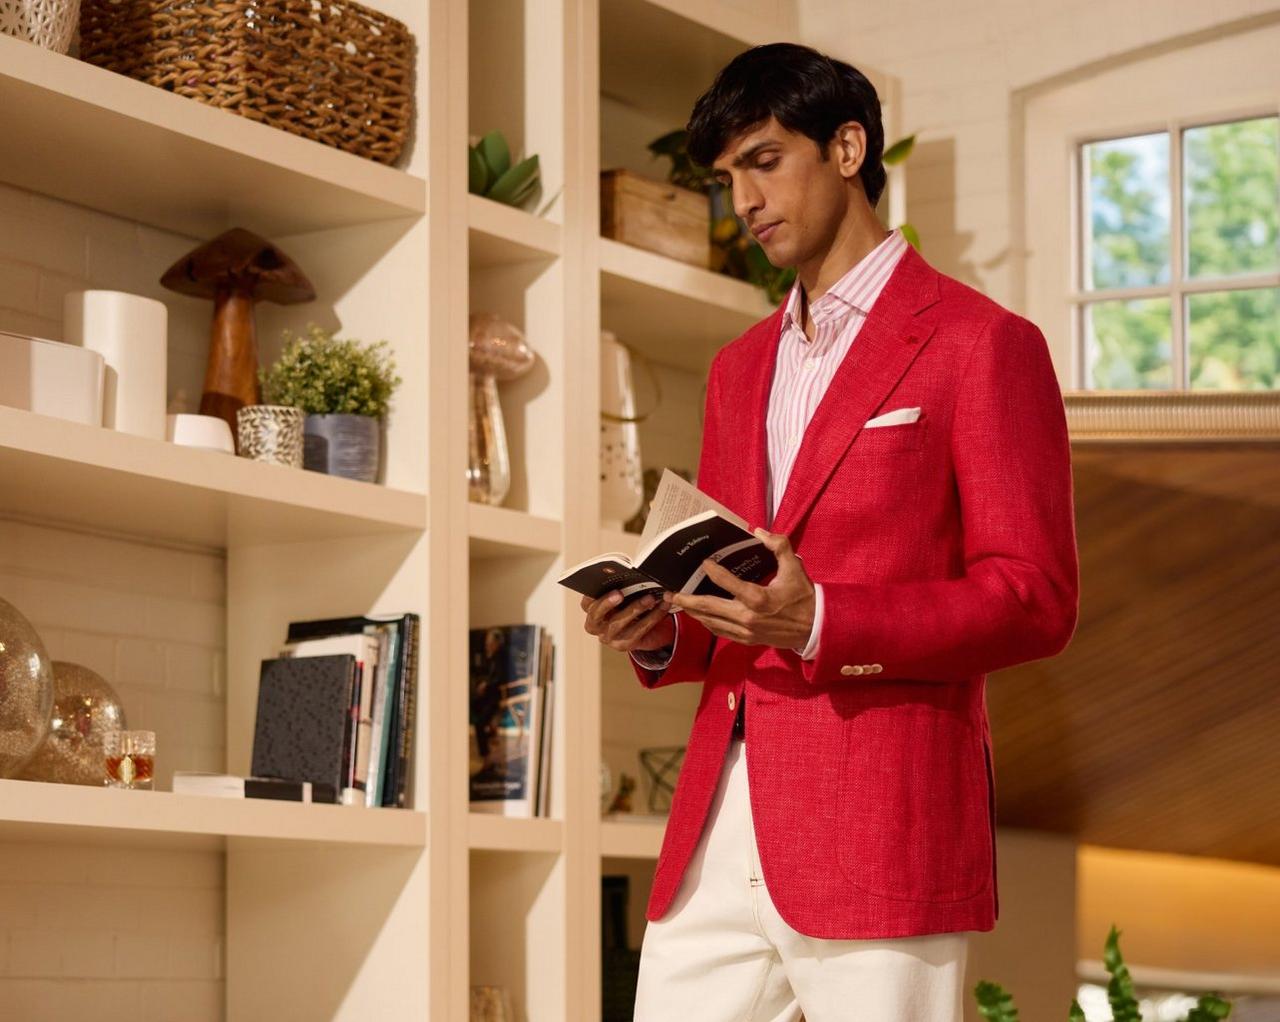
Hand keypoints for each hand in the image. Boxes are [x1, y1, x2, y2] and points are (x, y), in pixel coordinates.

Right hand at [581, 590, 675, 652]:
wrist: (645, 628)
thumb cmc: (630, 604)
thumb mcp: (624, 594)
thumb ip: (621, 586)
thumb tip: (629, 573)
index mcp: (592, 609)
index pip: (587, 603)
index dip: (592, 595)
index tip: (603, 585)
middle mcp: (596, 625)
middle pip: (596, 615)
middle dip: (607, 603)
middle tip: (620, 593)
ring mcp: (608, 637)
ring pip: (619, 623)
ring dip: (636, 609)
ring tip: (650, 597)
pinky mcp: (624, 645)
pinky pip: (638, 631)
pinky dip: (652, 617)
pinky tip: (662, 606)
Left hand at [669, 528, 814, 648]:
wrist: (815, 628)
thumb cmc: (803, 597)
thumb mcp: (795, 567)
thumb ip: (779, 546)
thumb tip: (759, 532)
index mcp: (758, 599)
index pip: (727, 583)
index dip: (713, 572)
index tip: (704, 564)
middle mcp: (748, 618)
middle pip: (709, 609)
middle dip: (687, 602)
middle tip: (670, 595)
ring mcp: (746, 632)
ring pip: (712, 623)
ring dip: (694, 613)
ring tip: (679, 604)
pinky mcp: (747, 640)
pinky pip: (721, 632)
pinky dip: (708, 623)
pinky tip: (700, 616)